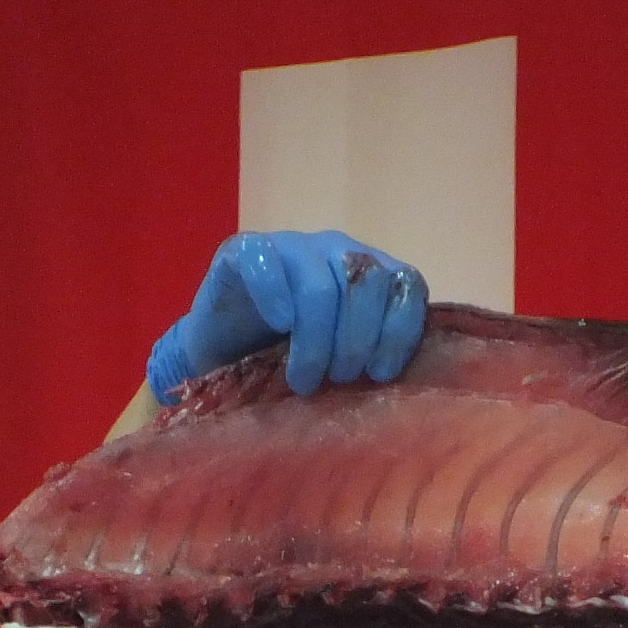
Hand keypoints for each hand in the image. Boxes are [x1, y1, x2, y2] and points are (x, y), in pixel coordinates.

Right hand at [146, 232, 429, 403]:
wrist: (221, 356)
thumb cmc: (290, 362)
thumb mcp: (341, 358)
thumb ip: (374, 353)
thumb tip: (401, 382)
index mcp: (370, 273)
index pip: (407, 284)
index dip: (400, 330)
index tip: (381, 373)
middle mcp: (336, 250)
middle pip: (367, 282)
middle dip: (357, 339)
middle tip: (339, 378)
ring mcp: (291, 246)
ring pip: (320, 283)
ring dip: (317, 338)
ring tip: (305, 378)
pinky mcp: (244, 251)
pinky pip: (265, 263)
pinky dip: (275, 296)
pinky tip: (279, 325)